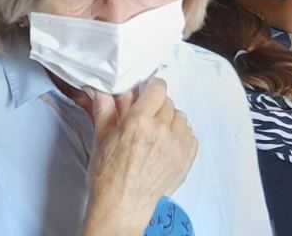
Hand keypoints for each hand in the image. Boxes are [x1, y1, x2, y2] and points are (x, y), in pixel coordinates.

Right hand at [82, 79, 196, 234]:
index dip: (151, 87)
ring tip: (156, 131)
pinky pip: (190, 135)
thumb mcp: (101, 139)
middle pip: (168, 103)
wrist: (123, 205)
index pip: (157, 89)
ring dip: (170, 119)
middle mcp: (162, 130)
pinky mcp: (186, 158)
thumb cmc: (108, 176)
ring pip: (181, 117)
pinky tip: (166, 143)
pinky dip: (180, 135)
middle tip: (145, 115)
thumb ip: (105, 110)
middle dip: (156, 105)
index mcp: (139, 122)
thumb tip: (103, 90)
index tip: (147, 90)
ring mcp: (177, 145)